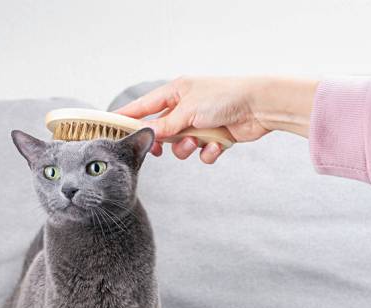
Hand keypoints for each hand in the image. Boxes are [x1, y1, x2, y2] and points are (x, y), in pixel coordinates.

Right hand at [114, 76, 317, 163]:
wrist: (260, 107)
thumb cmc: (225, 98)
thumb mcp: (188, 110)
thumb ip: (166, 126)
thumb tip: (147, 135)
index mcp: (176, 92)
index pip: (144, 106)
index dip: (128, 117)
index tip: (111, 126)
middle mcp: (187, 107)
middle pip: (162, 130)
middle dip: (162, 141)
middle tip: (157, 150)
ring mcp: (201, 123)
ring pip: (181, 145)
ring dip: (186, 148)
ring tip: (197, 142)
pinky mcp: (215, 137)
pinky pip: (202, 152)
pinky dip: (208, 152)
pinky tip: (217, 145)